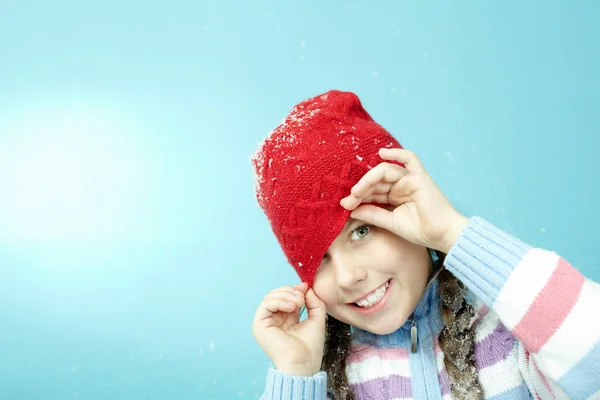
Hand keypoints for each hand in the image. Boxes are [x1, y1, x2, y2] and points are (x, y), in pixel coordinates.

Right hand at [252, 282, 326, 375]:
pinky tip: (292, 306)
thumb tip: (306, 287)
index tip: (306, 287)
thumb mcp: (316, 319)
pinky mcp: (259, 325)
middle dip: (290, 291)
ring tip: (299, 302)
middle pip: (276, 294)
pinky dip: (279, 301)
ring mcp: (265, 322)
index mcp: (285, 318)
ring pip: (270, 297)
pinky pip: (265, 304)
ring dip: (286, 295)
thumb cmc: (310, 347)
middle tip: (302, 296)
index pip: (285, 296)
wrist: (303, 363)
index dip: (294, 289)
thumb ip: (314, 302)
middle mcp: (273, 319)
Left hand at [340, 148, 468, 252]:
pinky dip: (397, 153)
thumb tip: (351, 210)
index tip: (344, 205)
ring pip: (385, 171)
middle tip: (347, 200)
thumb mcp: (390, 222)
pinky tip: (382, 153)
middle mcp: (400, 186)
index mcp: (394, 196)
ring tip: (357, 190)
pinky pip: (410, 159)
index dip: (357, 196)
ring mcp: (409, 179)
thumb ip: (372, 214)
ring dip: (369, 179)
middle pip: (376, 181)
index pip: (372, 191)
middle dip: (360, 189)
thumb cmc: (420, 231)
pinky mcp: (420, 177)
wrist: (442, 235)